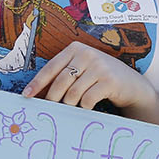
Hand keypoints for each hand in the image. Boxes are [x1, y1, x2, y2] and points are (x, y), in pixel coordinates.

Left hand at [23, 43, 158, 113]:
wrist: (131, 84)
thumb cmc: (100, 78)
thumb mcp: (83, 69)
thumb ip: (64, 75)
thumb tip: (39, 94)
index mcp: (76, 49)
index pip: (51, 67)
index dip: (37, 83)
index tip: (27, 95)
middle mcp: (87, 54)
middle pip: (60, 82)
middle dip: (53, 99)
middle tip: (51, 109)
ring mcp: (99, 66)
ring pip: (73, 93)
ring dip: (70, 105)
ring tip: (73, 107)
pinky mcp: (109, 80)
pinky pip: (88, 99)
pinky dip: (85, 106)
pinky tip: (88, 106)